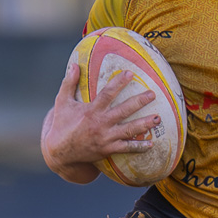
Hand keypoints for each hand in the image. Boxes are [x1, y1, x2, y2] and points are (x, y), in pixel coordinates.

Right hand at [41, 63, 158, 179]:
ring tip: (158, 118)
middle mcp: (100, 124)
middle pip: (124, 111)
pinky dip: (139, 147)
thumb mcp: (62, 102)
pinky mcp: (108, 150)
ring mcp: (106, 138)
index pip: (107, 94)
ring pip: (129, 130)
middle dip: (139, 102)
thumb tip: (74, 65)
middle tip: (152, 94)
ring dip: (145, 124)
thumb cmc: (61, 124)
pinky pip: (126, 148)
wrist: (59, 152)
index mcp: (91, 110)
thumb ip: (69, 83)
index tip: (130, 73)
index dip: (119, 83)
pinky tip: (151, 143)